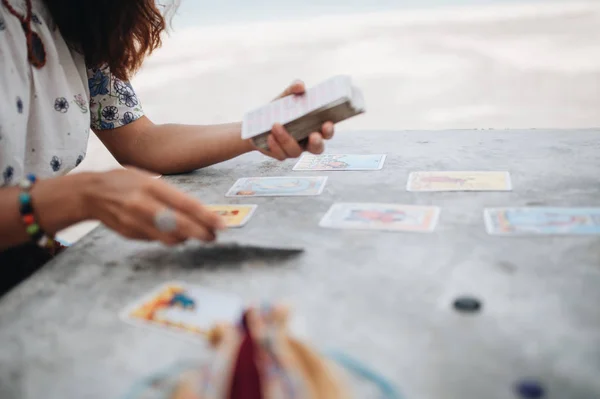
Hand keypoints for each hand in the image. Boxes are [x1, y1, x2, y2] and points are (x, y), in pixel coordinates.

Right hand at [81, 168, 225, 245]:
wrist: (89, 193)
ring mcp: (134, 221)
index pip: (185, 204)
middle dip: (200, 233)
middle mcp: (142, 204)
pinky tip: (174, 233)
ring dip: (186, 238)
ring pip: (169, 238)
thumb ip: (170, 193)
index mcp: (151, 186)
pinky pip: (155, 240)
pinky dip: (168, 238)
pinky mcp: (129, 234)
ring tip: (196, 235)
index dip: (205, 217)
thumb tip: (197, 210)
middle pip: (179, 225)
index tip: (220, 224)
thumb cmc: (124, 181)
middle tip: (213, 236)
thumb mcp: (147, 178)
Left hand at [255, 80, 334, 160]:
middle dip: (317, 143)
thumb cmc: (279, 109)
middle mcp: (307, 141)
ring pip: (296, 152)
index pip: (327, 132)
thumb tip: (300, 85)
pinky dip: (275, 146)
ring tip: (276, 125)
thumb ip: (293, 89)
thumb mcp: (286, 97)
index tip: (327, 124)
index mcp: (313, 127)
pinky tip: (270, 136)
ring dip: (287, 139)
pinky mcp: (281, 154)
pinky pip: (280, 155)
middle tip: (313, 136)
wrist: (258, 121)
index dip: (329, 131)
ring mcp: (294, 149)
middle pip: (318, 149)